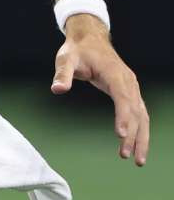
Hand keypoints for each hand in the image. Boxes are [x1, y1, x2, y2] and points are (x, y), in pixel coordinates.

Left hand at [51, 14, 148, 165]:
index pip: (122, 98)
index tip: (121, 135)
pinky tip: (137, 145)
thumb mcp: (66, 59)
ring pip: (142, 116)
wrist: (90, 39)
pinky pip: (139, 113)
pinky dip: (141, 130)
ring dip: (141, 137)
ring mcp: (132, 87)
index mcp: (115, 74)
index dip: (123, 117)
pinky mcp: (130, 92)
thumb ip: (62, 74)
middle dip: (134, 135)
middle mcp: (128, 82)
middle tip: (128, 157)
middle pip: (136, 112)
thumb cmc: (77, 50)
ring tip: (137, 160)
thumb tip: (57, 89)